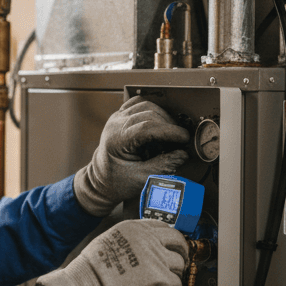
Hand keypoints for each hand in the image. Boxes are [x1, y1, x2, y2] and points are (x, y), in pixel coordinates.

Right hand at [36, 219, 189, 285]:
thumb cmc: (91, 271)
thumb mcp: (109, 241)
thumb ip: (130, 240)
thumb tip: (144, 248)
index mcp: (134, 228)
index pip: (163, 226)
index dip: (171, 238)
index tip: (173, 244)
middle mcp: (147, 239)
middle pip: (177, 242)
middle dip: (182, 252)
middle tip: (181, 261)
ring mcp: (156, 258)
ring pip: (179, 264)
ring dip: (176, 274)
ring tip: (168, 281)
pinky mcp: (160, 279)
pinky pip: (177, 285)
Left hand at [74, 96, 190, 216]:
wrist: (101, 179)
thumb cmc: (117, 181)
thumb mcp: (142, 178)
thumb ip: (163, 165)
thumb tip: (182, 154)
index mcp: (117, 139)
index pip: (147, 127)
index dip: (169, 131)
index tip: (185, 138)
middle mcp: (115, 124)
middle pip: (149, 114)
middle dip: (169, 126)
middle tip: (180, 141)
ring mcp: (117, 117)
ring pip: (146, 106)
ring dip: (163, 117)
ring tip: (169, 135)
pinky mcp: (121, 116)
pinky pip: (139, 104)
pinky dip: (153, 110)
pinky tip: (159, 123)